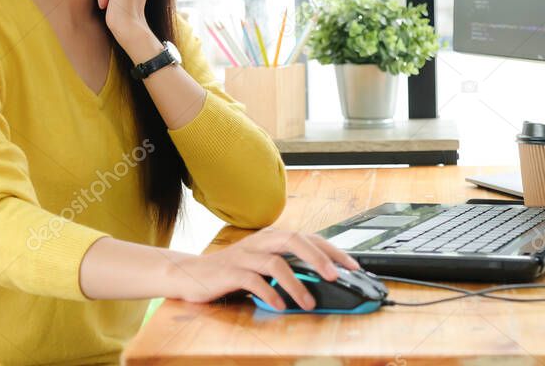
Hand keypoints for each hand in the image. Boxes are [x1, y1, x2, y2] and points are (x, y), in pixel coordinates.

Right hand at [162, 228, 360, 310]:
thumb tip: (321, 283)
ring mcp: (246, 255)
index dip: (332, 250)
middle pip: (295, 240)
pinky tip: (280, 306)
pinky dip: (270, 294)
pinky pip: (254, 281)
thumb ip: (288, 268)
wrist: (193, 274)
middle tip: (335, 276)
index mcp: (272, 238)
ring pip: (276, 262)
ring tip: (309, 302)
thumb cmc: (232, 271)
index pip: (309, 238)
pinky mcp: (231, 271)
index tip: (352, 265)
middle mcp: (261, 242)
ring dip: (296, 283)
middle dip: (319, 258)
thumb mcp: (263, 265)